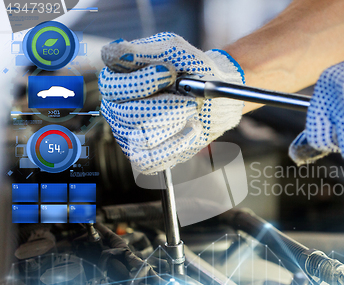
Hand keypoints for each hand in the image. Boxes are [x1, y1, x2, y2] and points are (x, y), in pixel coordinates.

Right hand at [99, 32, 244, 173]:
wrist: (214, 95)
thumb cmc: (192, 70)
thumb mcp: (173, 51)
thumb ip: (143, 51)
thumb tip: (114, 52)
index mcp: (116, 78)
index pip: (112, 85)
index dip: (142, 81)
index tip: (170, 72)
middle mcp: (116, 106)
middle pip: (129, 113)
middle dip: (167, 105)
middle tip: (189, 98)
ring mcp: (127, 133)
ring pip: (144, 136)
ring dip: (176, 121)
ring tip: (190, 109)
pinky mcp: (143, 155)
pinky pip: (152, 159)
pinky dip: (177, 145)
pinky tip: (190, 129)